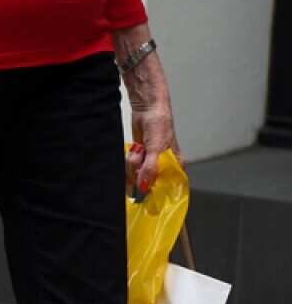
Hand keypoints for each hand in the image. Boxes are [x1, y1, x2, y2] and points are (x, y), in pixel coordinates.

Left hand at [120, 42, 180, 193]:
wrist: (147, 108)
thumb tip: (144, 187)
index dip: (157, 193)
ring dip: (133, 164)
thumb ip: (150, 169)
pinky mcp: (138, 158)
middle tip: (141, 158)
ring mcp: (149, 163)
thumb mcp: (156, 148)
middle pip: (148, 183)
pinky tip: (134, 150)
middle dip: (139, 174)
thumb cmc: (159, 124)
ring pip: (136, 176)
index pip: (168, 187)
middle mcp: (163, 166)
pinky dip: (129, 161)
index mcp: (175, 165)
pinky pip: (130, 168)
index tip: (147, 196)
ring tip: (139, 150)